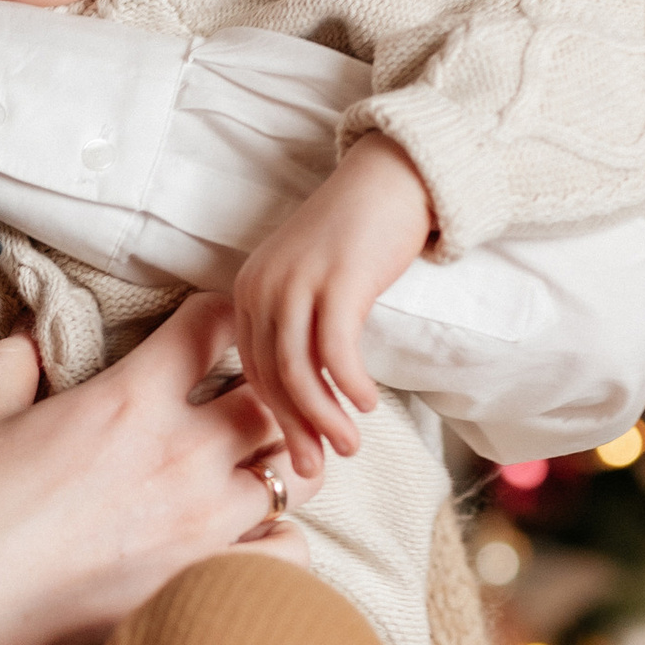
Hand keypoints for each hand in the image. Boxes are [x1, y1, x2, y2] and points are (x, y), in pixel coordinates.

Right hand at [0, 298, 305, 644]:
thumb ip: (14, 366)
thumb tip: (24, 339)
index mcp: (132, 397)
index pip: (215, 322)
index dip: (222, 318)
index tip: (217, 333)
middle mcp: (183, 450)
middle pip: (275, 396)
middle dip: (268, 394)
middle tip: (246, 407)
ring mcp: (204, 518)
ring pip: (295, 472)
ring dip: (281, 465)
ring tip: (254, 472)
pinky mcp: (208, 577)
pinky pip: (290, 548)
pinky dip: (279, 539)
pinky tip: (250, 537)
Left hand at [230, 133, 433, 474]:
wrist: (394, 177)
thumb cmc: (361, 235)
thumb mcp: (314, 281)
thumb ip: (302, 325)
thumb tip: (312, 388)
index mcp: (249, 289)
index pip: (253, 369)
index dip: (277, 415)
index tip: (299, 450)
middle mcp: (262, 286)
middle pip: (269, 376)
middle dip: (295, 428)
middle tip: (317, 467)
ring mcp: (297, 282)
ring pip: (298, 371)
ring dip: (325, 416)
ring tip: (349, 445)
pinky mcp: (336, 280)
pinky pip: (334, 350)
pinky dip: (349, 384)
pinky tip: (369, 403)